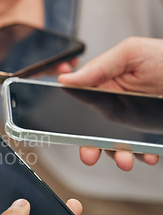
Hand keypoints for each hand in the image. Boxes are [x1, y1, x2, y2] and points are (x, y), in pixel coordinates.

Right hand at [58, 37, 162, 169]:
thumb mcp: (131, 54)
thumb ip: (98, 67)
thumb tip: (65, 79)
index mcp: (103, 83)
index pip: (79, 103)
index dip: (71, 120)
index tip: (69, 135)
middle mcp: (114, 102)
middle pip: (92, 129)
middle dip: (90, 145)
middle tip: (90, 155)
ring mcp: (131, 117)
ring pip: (115, 143)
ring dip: (118, 154)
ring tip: (125, 161)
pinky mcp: (146, 130)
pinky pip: (140, 148)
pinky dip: (142, 155)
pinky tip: (148, 156)